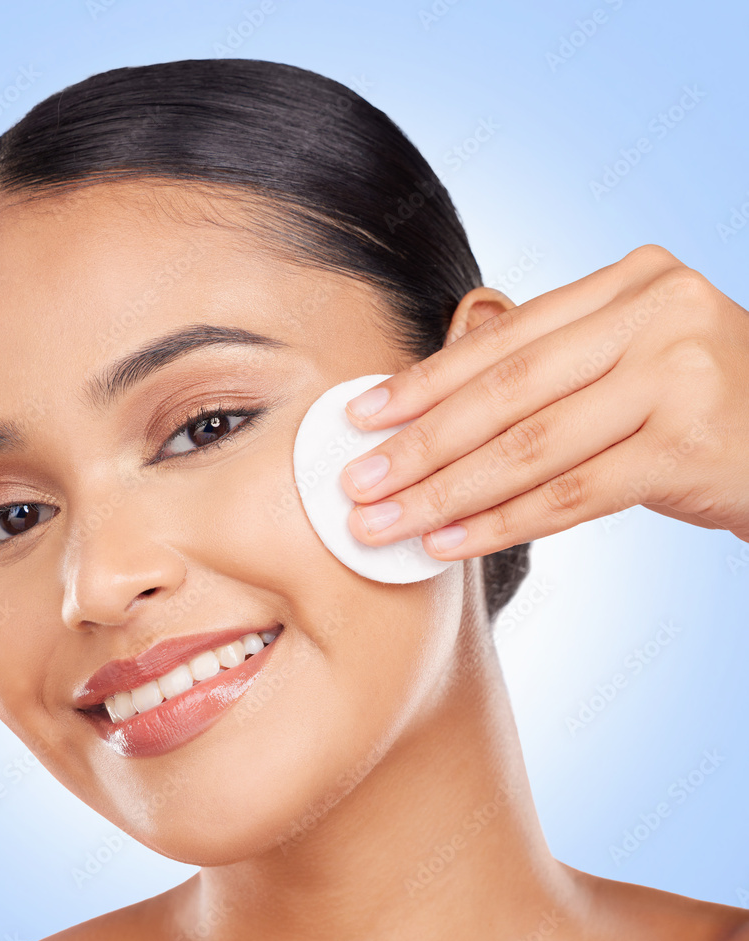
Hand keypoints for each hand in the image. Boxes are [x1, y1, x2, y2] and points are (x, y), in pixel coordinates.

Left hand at [338, 244, 748, 560]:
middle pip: (507, 391)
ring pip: (530, 446)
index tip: (360, 417)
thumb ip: (551, 359)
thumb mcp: (630, 361)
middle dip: (420, 444)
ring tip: (385, 523)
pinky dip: (501, 522)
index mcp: (630, 281)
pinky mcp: (689, 446)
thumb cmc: (700, 405)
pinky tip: (449, 542)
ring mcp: (679, 375)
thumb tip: (437, 374)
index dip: (424, 380)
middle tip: (356, 481)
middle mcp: (656, 313)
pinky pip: (572, 494)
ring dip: (445, 493)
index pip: (505, 339)